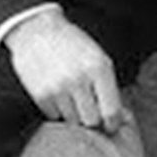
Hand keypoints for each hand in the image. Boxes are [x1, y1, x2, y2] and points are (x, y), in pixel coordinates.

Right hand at [4, 7, 124, 133]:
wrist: (37, 31)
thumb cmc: (73, 44)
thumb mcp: (97, 57)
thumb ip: (108, 86)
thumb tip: (120, 118)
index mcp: (99, 67)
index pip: (111, 111)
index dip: (114, 123)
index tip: (112, 126)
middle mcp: (79, 80)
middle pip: (92, 121)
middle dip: (94, 119)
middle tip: (91, 110)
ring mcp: (58, 89)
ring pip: (73, 121)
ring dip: (75, 114)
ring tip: (72, 96)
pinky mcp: (41, 95)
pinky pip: (54, 117)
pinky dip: (58, 110)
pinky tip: (58, 93)